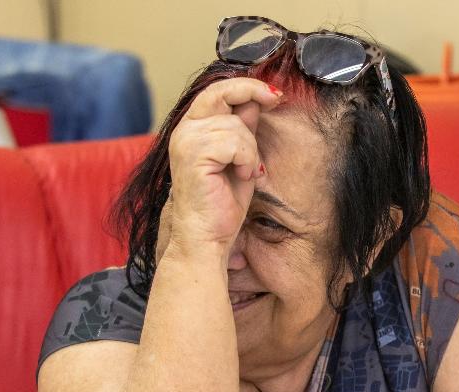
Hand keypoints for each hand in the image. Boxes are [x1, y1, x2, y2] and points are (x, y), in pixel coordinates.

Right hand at [158, 78, 282, 263]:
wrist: (206, 237)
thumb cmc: (221, 205)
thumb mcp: (240, 159)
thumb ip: (242, 130)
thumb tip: (254, 103)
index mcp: (191, 129)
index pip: (216, 91)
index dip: (246, 86)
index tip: (273, 94)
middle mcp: (184, 130)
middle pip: (220, 92)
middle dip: (251, 91)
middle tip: (275, 99)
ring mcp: (186, 141)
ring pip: (235, 125)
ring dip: (251, 149)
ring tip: (245, 171)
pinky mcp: (194, 155)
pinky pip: (236, 142)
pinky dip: (247, 160)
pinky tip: (242, 176)